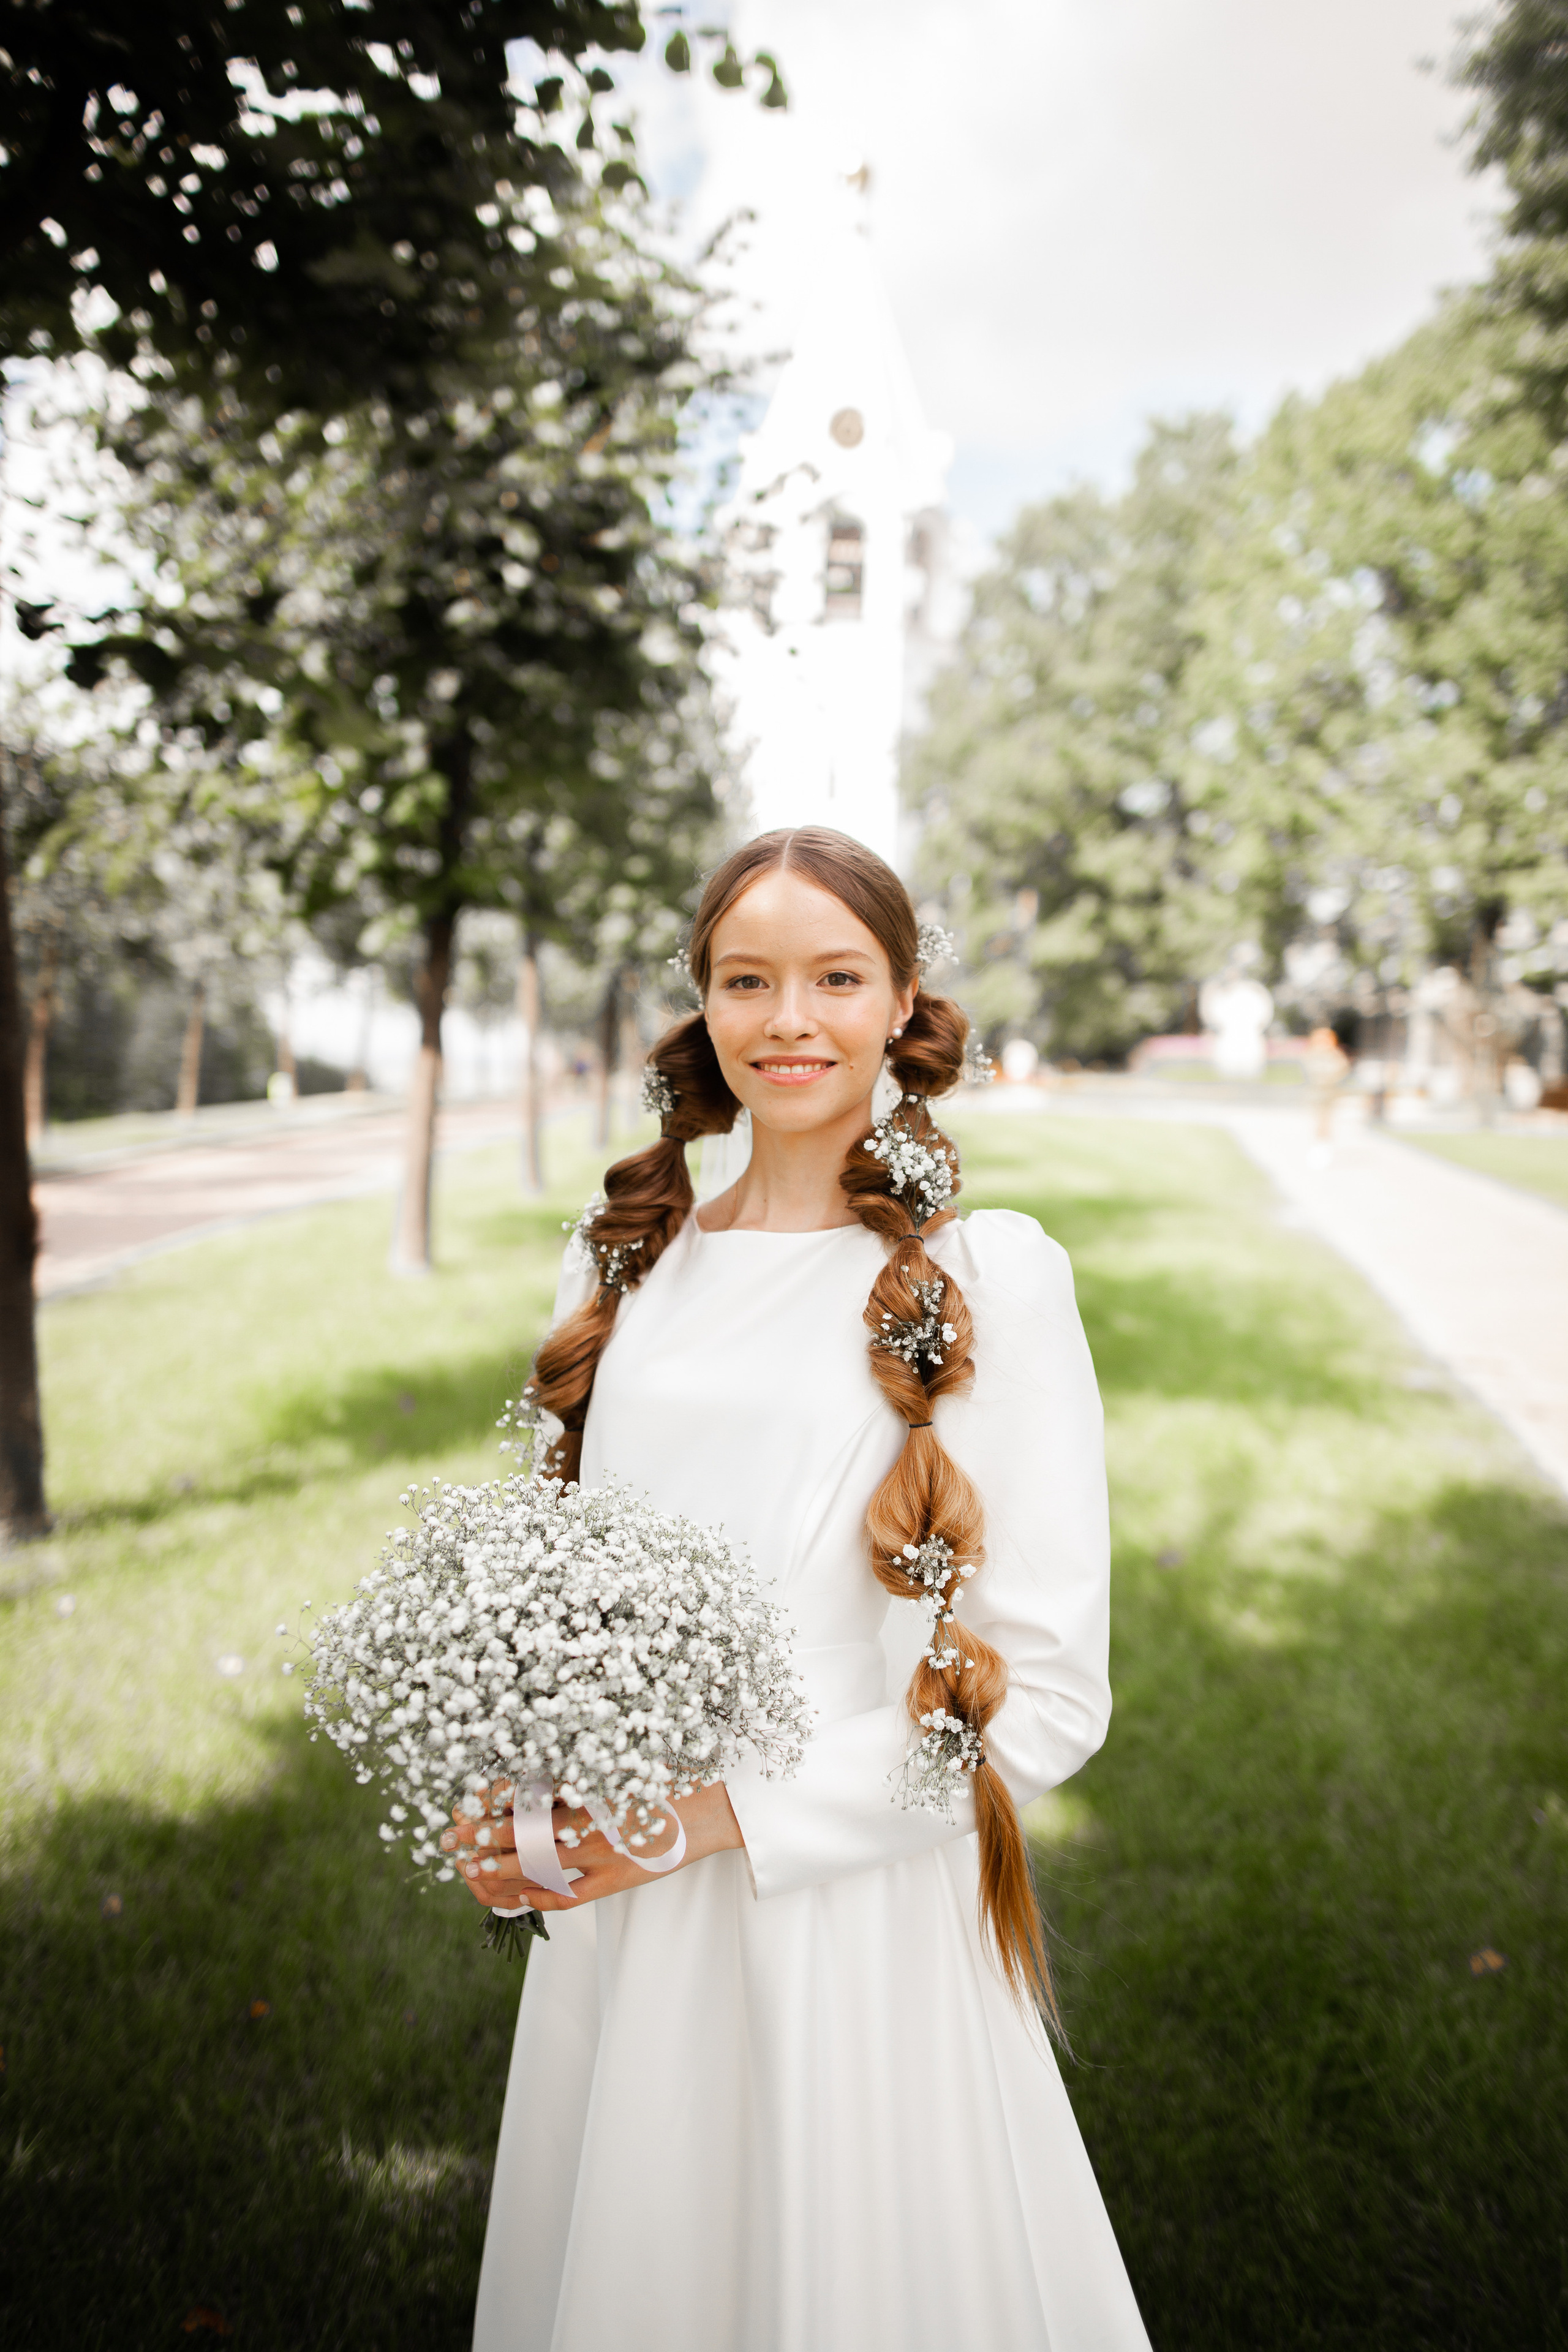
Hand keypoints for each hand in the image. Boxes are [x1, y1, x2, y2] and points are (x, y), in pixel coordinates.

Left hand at [441, 1779, 744, 1912]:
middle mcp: (591, 1821)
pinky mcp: (614, 1881)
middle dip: (483, 1834)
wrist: (707, 1813)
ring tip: (470, 1869)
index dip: (495, 1798)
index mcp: (590, 1788)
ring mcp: (601, 1855)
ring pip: (538, 1866)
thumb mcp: (621, 1766)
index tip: (468, 1798)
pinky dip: (539, 1896)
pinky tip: (518, 1896)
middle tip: (451, 1837)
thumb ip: (582, 1770)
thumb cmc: (663, 1784)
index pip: (530, 1793)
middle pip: (524, 1832)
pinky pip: (567, 1895)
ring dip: (500, 1869)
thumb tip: (538, 1768)